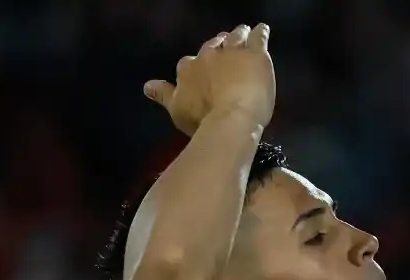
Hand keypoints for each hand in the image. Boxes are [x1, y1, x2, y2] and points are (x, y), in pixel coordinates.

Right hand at [145, 23, 275, 136]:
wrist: (232, 118)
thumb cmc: (203, 119)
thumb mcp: (177, 109)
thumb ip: (164, 95)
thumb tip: (147, 86)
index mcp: (188, 67)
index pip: (190, 62)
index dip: (198, 65)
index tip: (205, 69)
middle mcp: (208, 55)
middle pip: (214, 45)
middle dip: (218, 45)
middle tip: (226, 48)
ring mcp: (232, 52)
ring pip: (234, 37)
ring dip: (238, 34)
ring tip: (242, 33)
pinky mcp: (256, 55)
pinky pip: (257, 37)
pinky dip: (259, 33)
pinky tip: (262, 30)